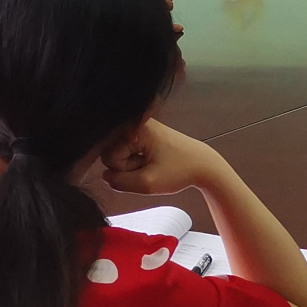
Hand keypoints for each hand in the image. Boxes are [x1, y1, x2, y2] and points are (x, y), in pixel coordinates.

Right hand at [102, 118, 225, 195]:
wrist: (202, 164)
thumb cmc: (179, 170)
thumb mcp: (147, 183)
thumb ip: (119, 182)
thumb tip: (104, 176)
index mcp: (135, 128)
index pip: (108, 156)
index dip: (123, 168)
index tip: (144, 167)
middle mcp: (133, 122)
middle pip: (110, 153)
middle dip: (126, 166)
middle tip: (149, 167)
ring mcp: (138, 127)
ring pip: (118, 153)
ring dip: (132, 165)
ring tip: (152, 164)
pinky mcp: (142, 133)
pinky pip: (127, 151)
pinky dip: (137, 161)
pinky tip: (152, 161)